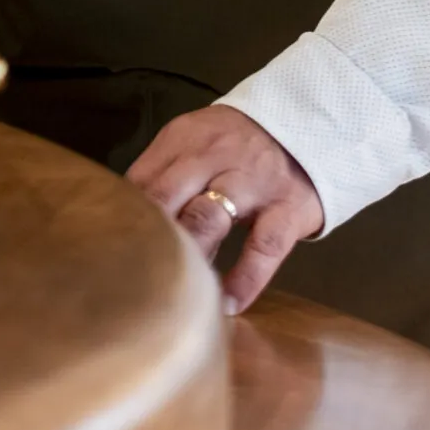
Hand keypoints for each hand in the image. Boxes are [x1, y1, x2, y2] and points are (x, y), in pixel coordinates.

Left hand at [127, 107, 323, 315]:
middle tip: (135, 270)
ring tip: (176, 286)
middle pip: (167, 196)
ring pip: (207, 218)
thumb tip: (129, 217)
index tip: (113, 250)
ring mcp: (253, 183)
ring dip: (187, 253)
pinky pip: (264, 246)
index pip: (142, 179)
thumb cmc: (240, 146)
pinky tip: (228, 303)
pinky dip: (245, 278)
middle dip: (149, 233)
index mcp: (185, 140)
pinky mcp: (287, 208)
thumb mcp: (197, 142)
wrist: (315, 126)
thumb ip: (164, 173)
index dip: (125, 216)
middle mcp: (215, 157)